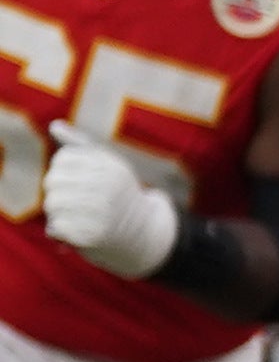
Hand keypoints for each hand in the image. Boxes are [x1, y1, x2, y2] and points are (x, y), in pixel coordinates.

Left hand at [41, 131, 181, 279]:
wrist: (144, 235)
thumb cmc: (119, 196)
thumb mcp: (107, 166)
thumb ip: (79, 145)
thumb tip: (55, 126)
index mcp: (110, 166)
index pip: (63, 159)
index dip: (64, 171)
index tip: (81, 183)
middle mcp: (107, 186)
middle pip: (52, 181)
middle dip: (57, 193)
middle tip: (78, 203)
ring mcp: (101, 211)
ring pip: (52, 205)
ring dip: (57, 214)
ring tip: (76, 218)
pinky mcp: (93, 235)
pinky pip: (55, 228)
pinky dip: (59, 233)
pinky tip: (76, 233)